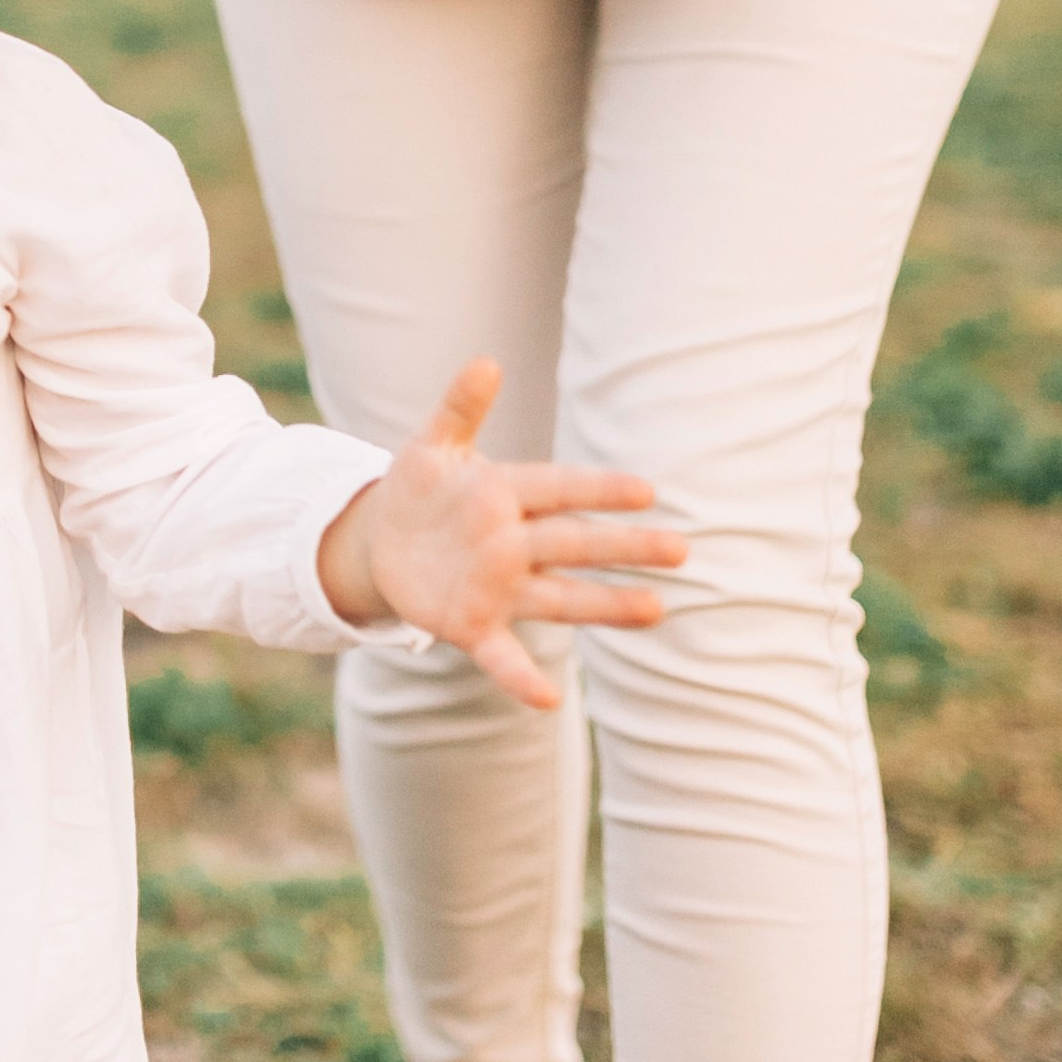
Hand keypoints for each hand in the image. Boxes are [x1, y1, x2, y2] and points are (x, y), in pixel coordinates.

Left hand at [314, 359, 684, 706]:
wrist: (382, 541)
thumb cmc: (420, 488)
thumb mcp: (433, 445)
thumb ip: (460, 408)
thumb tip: (485, 361)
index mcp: (507, 494)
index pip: (560, 489)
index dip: (599, 490)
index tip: (646, 491)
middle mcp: (514, 545)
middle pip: (574, 543)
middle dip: (623, 547)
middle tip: (679, 550)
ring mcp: (499, 588)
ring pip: (560, 598)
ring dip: (604, 606)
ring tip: (656, 611)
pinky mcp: (472, 626)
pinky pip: (502, 655)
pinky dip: (522, 677)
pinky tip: (549, 700)